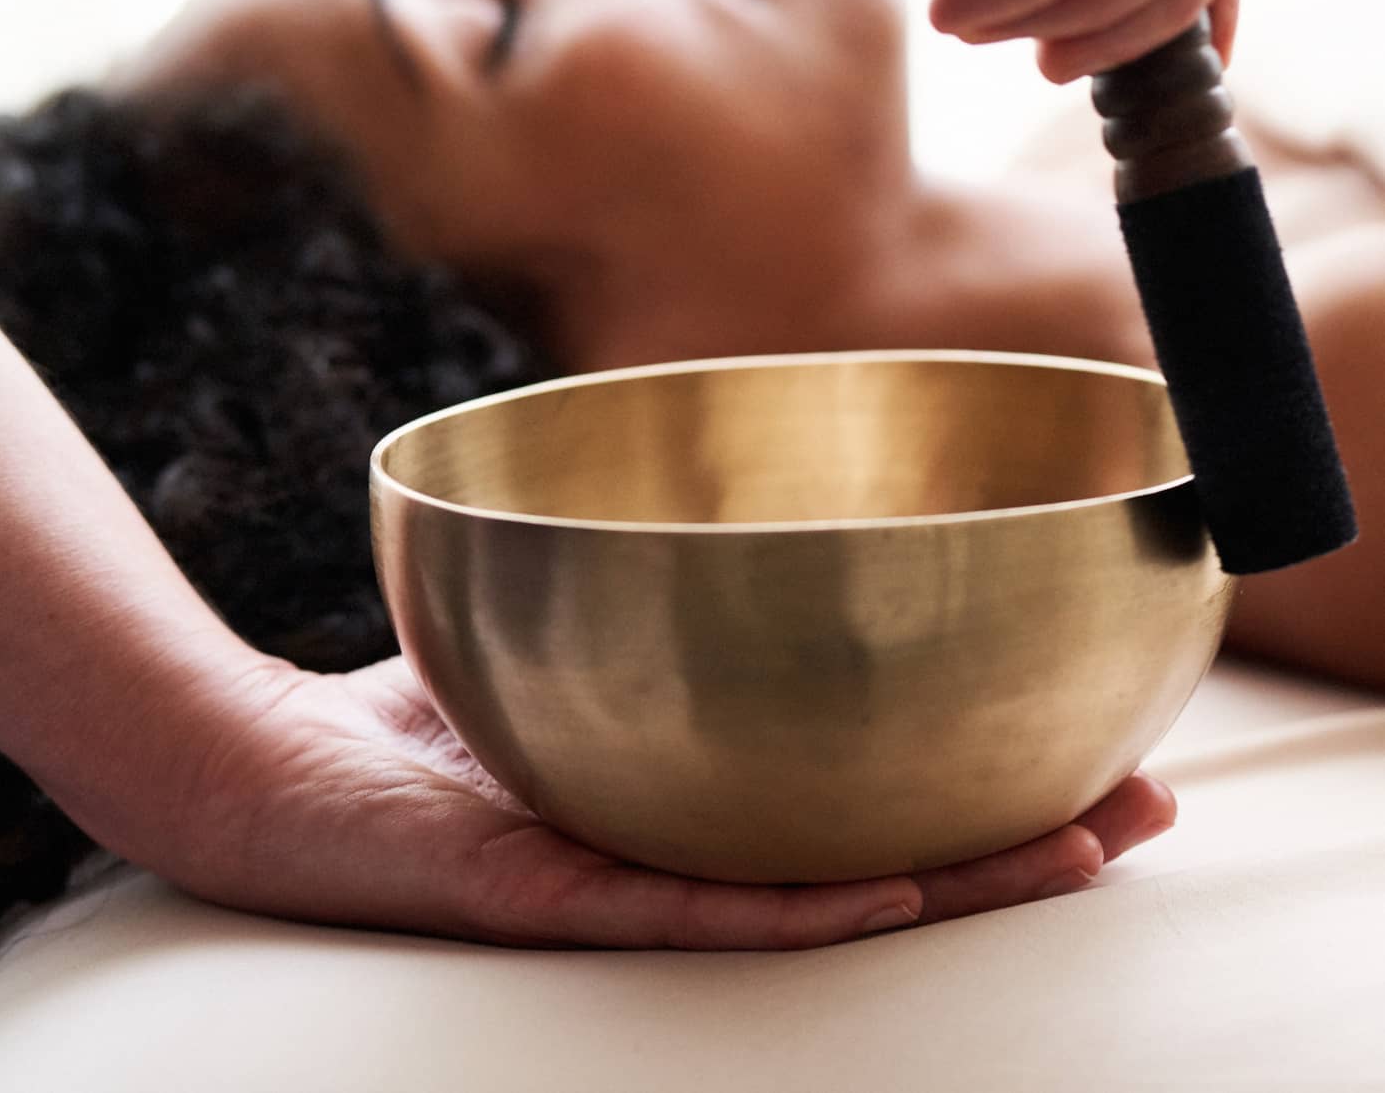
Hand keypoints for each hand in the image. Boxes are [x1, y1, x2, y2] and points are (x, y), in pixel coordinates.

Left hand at [166, 655, 1174, 948]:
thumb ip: (619, 571)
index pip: (856, 792)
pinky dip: (804, 906)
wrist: (259, 765)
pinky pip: (700, 915)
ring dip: (952, 879)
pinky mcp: (561, 898)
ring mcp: (631, 884)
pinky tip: (899, 887)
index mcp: (692, 788)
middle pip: (875, 854)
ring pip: (822, 900)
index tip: (1077, 742)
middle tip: (1133, 806)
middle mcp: (682, 850)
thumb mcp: (538, 616)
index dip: (973, 775)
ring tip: (1072, 848)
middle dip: (1008, 834)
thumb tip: (703, 477)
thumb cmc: (404, 703)